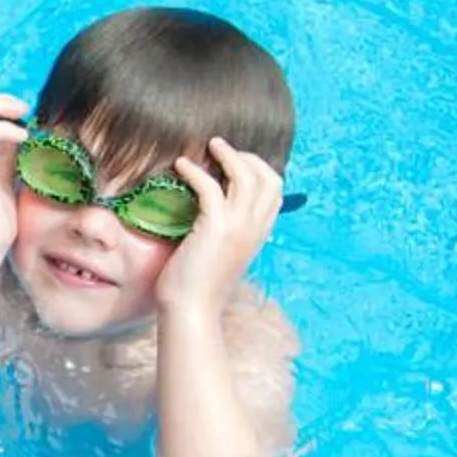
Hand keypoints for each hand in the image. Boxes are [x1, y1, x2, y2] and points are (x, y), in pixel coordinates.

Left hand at [152, 137, 283, 322]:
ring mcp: (238, 226)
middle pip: (266, 177)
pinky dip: (196, 171)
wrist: (191, 310)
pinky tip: (181, 166)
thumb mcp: (221, 255)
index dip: (259, 170)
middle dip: (247, 157)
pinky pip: (210, 186)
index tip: (238, 163)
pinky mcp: (215, 227)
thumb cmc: (198, 287)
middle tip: (222, 149)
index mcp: (259, 234)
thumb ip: (226, 234)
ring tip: (208, 145)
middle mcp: (255, 227)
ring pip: (244, 175)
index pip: (274, 192)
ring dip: (226, 155)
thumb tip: (212, 219)